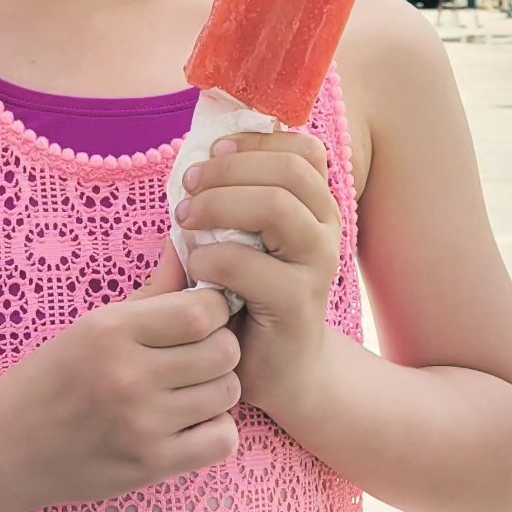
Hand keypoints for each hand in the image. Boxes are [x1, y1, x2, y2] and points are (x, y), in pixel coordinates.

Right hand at [0, 241, 240, 506]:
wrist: (9, 448)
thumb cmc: (55, 377)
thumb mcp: (95, 324)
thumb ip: (152, 290)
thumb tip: (188, 245)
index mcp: (112, 331)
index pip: (202, 311)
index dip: (216, 308)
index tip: (205, 313)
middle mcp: (128, 376)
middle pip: (224, 350)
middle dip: (222, 346)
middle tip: (200, 351)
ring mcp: (141, 425)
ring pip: (228, 393)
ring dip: (218, 387)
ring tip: (192, 386)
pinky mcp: (151, 465)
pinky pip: (222, 441)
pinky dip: (216, 430)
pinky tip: (191, 422)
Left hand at [175, 131, 339, 420]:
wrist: (280, 371)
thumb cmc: (250, 295)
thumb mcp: (244, 238)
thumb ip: (234, 198)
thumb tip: (196, 157)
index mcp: (316, 206)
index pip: (303, 150)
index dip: (256, 140)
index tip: (214, 151)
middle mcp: (326, 230)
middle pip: (288, 170)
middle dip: (229, 169)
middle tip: (188, 185)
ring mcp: (316, 266)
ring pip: (275, 206)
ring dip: (220, 203)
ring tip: (186, 219)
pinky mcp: (295, 304)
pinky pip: (246, 263)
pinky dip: (209, 257)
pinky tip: (194, 268)